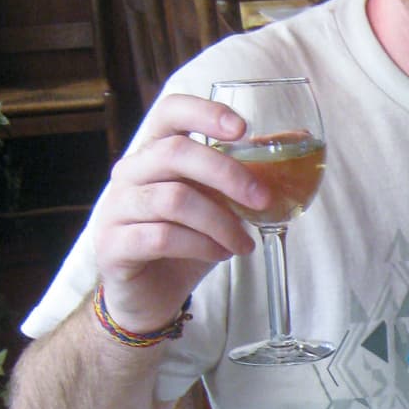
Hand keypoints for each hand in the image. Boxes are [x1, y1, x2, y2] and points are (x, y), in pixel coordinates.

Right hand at [93, 93, 270, 332]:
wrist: (150, 297)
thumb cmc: (187, 242)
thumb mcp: (218, 206)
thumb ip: (242, 178)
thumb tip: (295, 139)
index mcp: (154, 153)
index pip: (170, 112)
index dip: (205, 113)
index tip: (242, 129)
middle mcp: (129, 173)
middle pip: (175, 153)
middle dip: (227, 174)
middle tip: (262, 200)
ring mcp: (116, 208)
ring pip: (174, 199)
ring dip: (221, 222)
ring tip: (243, 244)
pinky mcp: (113, 245)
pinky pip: (162, 236)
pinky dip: (200, 246)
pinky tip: (219, 255)